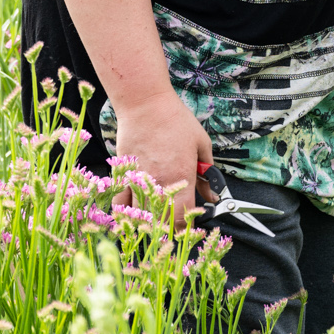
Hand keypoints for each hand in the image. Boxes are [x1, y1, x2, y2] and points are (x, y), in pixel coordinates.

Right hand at [109, 89, 212, 223]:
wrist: (145, 104)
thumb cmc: (176, 120)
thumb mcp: (201, 144)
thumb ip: (207, 174)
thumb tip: (213, 195)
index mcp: (181, 176)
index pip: (184, 217)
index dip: (188, 229)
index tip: (191, 229)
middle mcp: (159, 183)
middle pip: (162, 221)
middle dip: (170, 229)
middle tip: (176, 228)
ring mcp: (138, 181)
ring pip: (141, 216)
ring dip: (150, 224)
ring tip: (157, 225)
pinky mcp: (123, 175)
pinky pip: (120, 203)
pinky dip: (126, 214)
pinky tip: (133, 217)